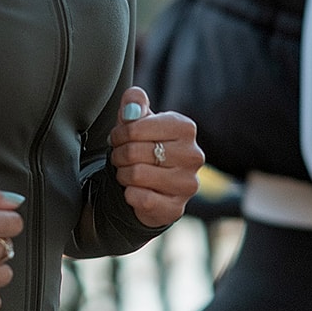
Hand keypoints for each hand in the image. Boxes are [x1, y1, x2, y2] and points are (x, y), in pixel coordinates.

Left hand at [108, 88, 202, 227]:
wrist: (153, 187)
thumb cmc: (145, 147)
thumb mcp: (138, 121)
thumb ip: (134, 103)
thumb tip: (132, 105)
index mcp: (185, 128)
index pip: (135, 127)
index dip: (119, 134)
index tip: (118, 139)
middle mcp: (192, 155)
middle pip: (134, 152)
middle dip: (118, 155)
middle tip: (120, 158)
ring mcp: (188, 183)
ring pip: (136, 175)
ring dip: (123, 174)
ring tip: (127, 173)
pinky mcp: (177, 207)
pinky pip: (141, 198)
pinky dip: (130, 195)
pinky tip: (136, 191)